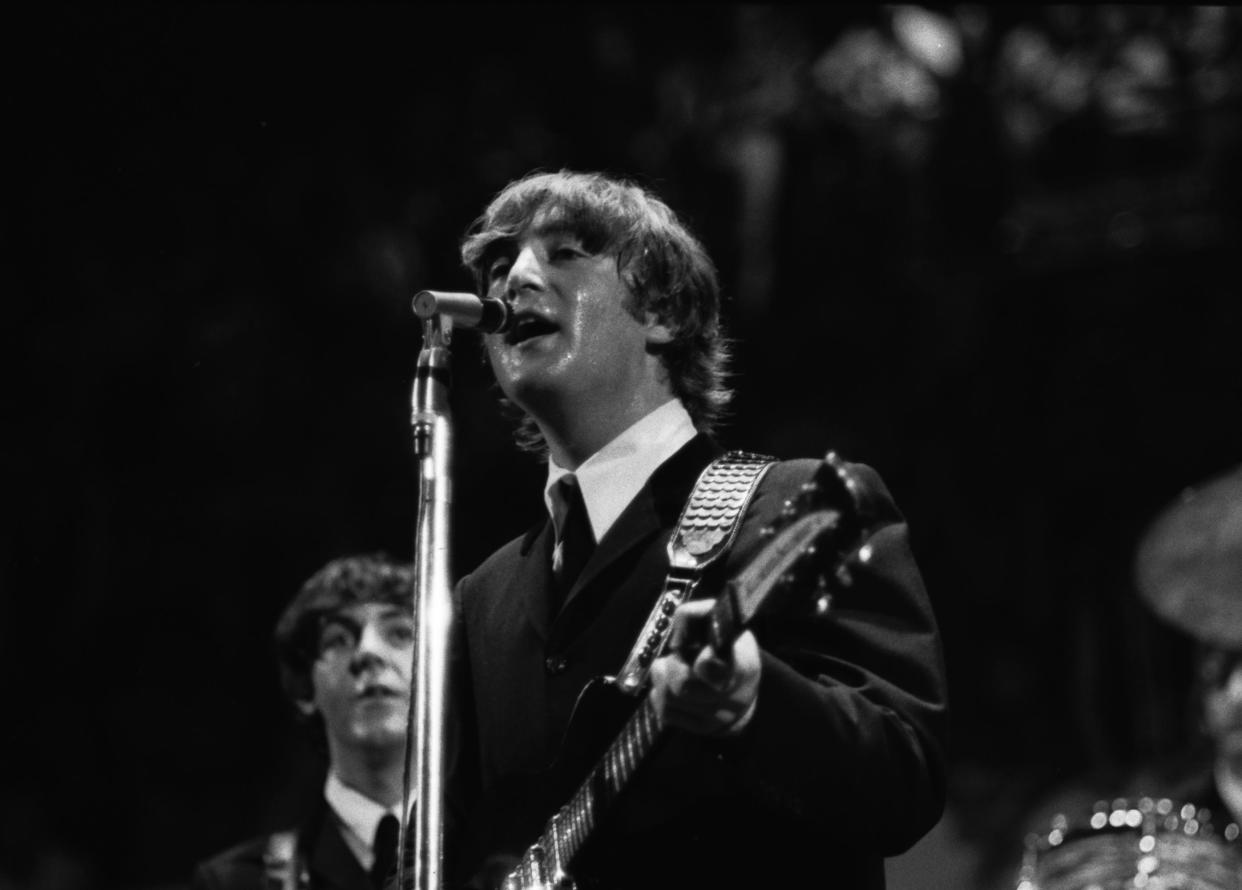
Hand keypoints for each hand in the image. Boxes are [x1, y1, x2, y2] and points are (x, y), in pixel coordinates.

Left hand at [648, 599, 760, 737]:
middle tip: (676, 655)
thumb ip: (700, 614)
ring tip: (668, 666)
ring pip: (670, 698)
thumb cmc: (729, 651)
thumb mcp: (724, 625)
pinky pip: (666, 713)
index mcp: (743, 666)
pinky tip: (669, 685)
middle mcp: (734, 697)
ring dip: (662, 678)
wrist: (744, 691)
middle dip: (672, 665)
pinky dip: (660, 696)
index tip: (700, 655)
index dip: (703, 662)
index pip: (717, 670)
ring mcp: (718, 717)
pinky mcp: (701, 728)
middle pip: (683, 685)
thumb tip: (680, 620)